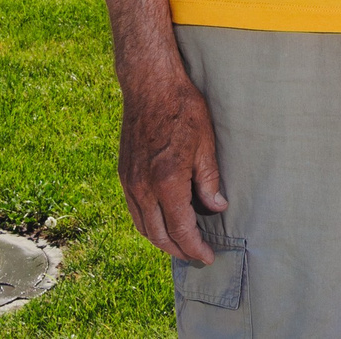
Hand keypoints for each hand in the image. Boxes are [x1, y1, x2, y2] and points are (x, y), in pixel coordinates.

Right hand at [118, 60, 226, 262]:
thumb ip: (209, 180)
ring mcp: (129, 182)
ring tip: (181, 245)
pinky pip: (134, 211)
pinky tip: (162, 223)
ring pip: (143, 227)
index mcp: (167, 181)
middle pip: (159, 235)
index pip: (181, 230)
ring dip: (162, 241)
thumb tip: (217, 208)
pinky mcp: (123, 174)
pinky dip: (148, 225)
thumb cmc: (182, 108)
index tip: (208, 256)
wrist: (149, 84)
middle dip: (179, 251)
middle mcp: (143, 187)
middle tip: (197, 256)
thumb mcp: (205, 143)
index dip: (195, 248)